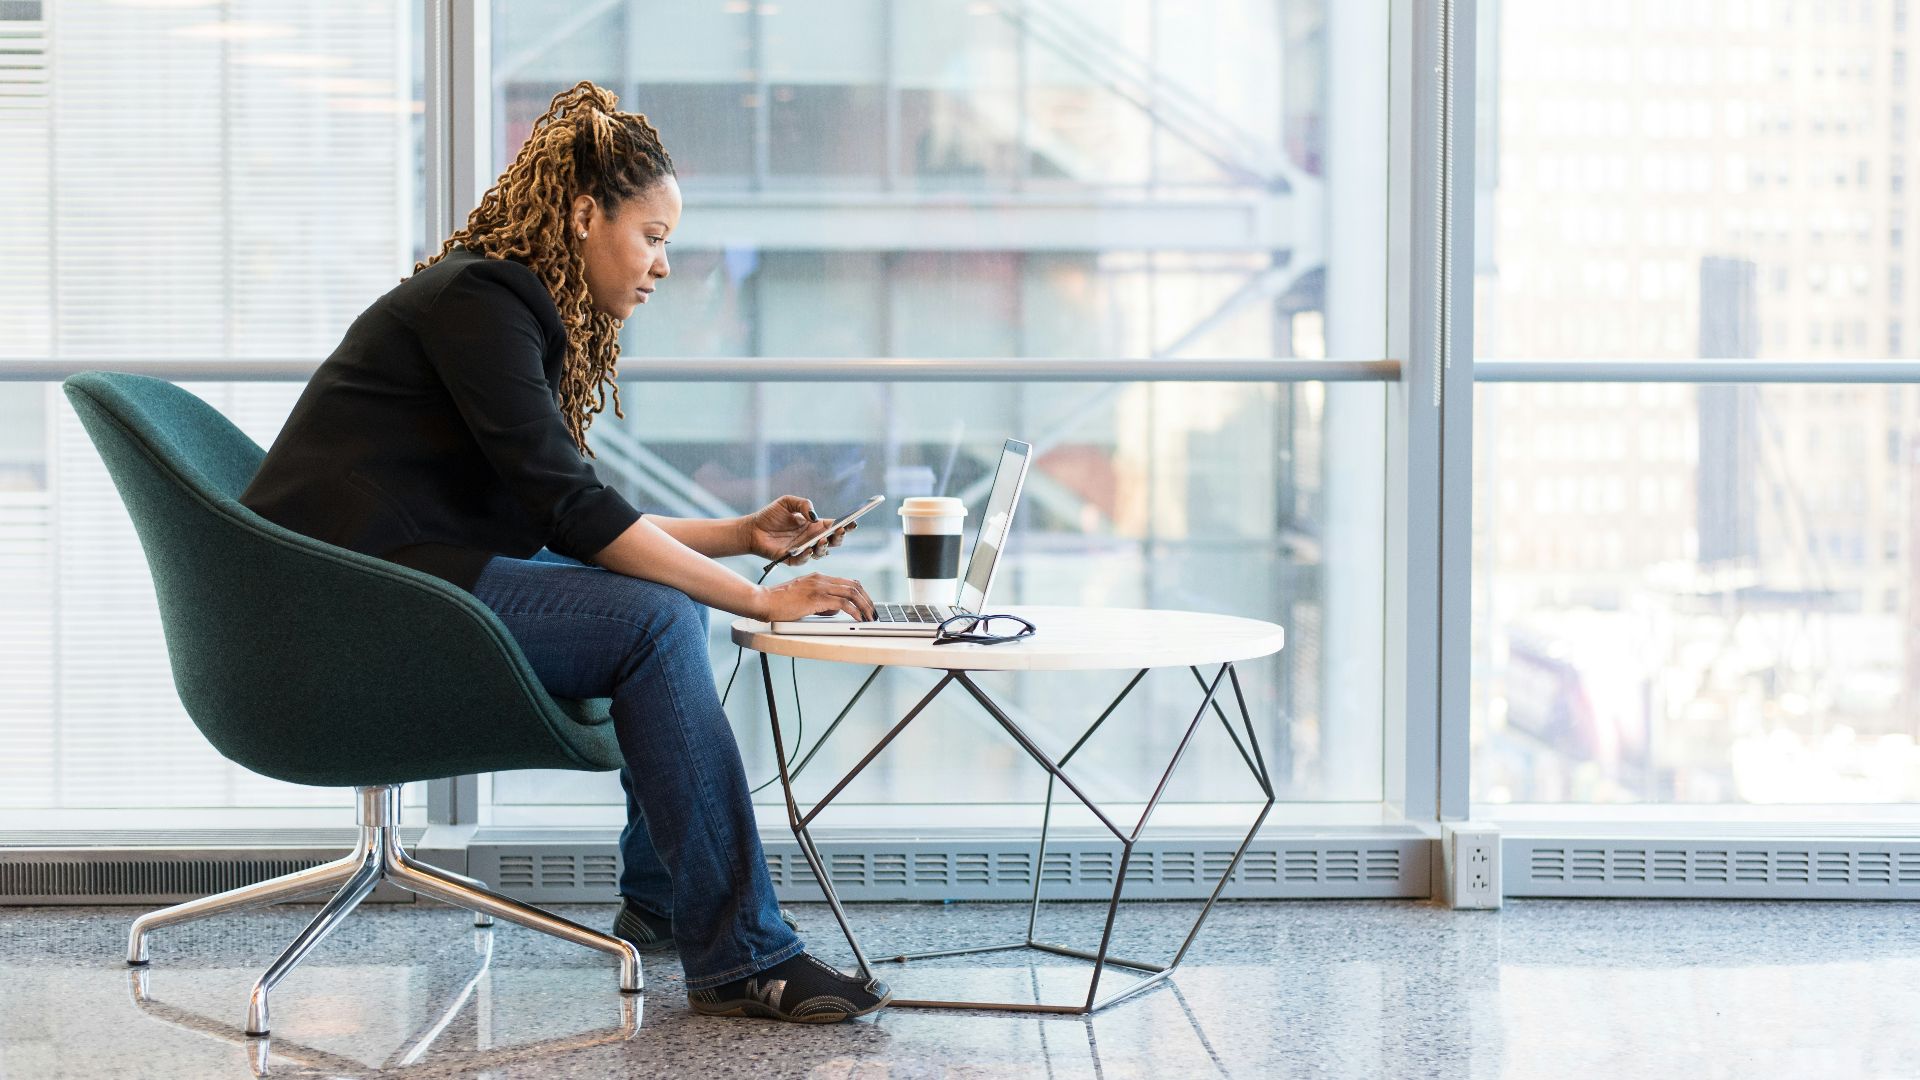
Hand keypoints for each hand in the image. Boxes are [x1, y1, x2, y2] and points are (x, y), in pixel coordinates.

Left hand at [742, 495, 856, 564]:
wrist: (752, 529)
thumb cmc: (771, 515)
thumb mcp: (788, 502)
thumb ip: (803, 504)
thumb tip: (814, 516)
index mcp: (815, 526)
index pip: (834, 526)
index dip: (845, 525)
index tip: (853, 522)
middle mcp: (812, 539)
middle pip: (833, 541)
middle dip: (839, 537)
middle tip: (839, 531)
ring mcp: (803, 550)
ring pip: (821, 553)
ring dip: (824, 547)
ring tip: (822, 540)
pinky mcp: (791, 559)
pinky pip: (802, 560)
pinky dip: (807, 555)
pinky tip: (808, 549)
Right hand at [754, 573, 876, 621]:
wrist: (764, 601)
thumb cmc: (779, 603)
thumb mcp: (804, 600)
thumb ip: (820, 603)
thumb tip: (835, 611)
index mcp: (819, 577)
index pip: (848, 582)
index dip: (862, 594)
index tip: (867, 605)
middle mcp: (821, 579)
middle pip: (854, 585)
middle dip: (867, 600)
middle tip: (873, 613)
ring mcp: (819, 587)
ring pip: (852, 593)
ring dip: (864, 607)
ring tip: (869, 618)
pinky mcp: (816, 598)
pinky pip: (842, 604)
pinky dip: (854, 612)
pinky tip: (858, 619)